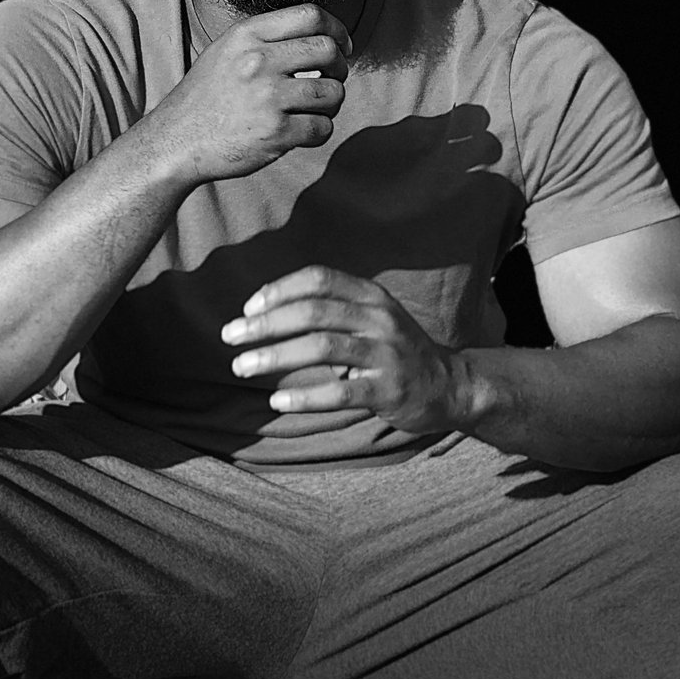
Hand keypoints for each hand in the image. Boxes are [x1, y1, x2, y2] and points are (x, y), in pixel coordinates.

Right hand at [142, 4, 350, 183]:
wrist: (176, 141)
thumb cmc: (205, 98)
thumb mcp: (226, 51)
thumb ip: (266, 39)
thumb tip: (319, 36)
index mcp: (247, 35)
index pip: (311, 15)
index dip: (337, 29)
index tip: (342, 46)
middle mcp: (258, 61)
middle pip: (328, 50)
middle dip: (340, 67)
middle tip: (332, 80)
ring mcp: (268, 97)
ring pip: (333, 92)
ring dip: (332, 103)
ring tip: (314, 109)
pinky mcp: (276, 132)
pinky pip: (323, 127)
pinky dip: (320, 131)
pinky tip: (303, 132)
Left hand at [220, 265, 468, 432]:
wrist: (449, 386)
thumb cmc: (393, 351)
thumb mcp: (370, 317)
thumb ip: (330, 310)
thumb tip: (263, 313)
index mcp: (371, 295)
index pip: (318, 279)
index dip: (278, 290)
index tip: (247, 309)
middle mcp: (379, 318)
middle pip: (313, 312)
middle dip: (265, 324)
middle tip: (231, 338)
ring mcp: (386, 353)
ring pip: (321, 347)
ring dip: (275, 356)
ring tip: (242, 367)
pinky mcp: (389, 389)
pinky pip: (340, 391)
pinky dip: (305, 396)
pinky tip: (277, 399)